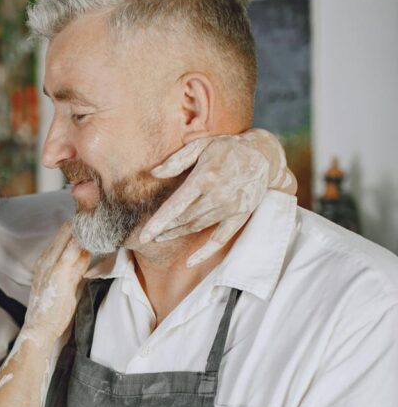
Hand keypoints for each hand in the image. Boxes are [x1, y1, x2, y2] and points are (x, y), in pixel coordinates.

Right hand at [26, 221, 90, 334]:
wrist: (39, 329)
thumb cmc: (52, 310)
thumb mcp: (66, 284)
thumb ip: (76, 268)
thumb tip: (88, 253)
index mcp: (45, 261)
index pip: (62, 236)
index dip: (78, 225)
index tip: (93, 216)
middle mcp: (45, 260)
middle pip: (64, 232)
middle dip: (81, 221)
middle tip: (99, 209)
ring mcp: (50, 266)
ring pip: (67, 238)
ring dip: (82, 227)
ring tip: (97, 214)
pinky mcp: (58, 274)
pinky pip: (69, 253)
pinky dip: (79, 242)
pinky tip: (89, 233)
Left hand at [141, 128, 296, 267]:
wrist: (263, 154)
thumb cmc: (227, 148)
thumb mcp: (201, 145)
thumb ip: (177, 160)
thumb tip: (154, 173)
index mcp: (205, 177)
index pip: (176, 205)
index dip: (158, 223)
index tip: (143, 237)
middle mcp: (218, 195)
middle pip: (184, 219)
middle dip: (165, 228)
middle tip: (149, 235)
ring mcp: (231, 207)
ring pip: (198, 227)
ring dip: (178, 234)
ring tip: (162, 236)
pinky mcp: (241, 215)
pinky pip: (220, 239)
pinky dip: (205, 252)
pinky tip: (189, 261)